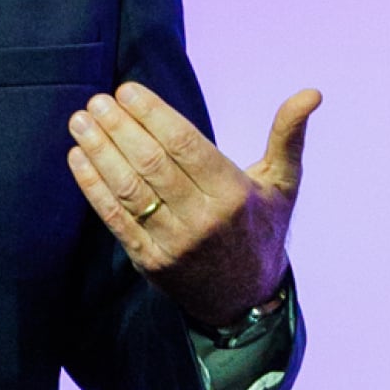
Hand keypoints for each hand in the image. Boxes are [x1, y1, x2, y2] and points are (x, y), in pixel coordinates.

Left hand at [66, 83, 320, 326]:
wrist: (245, 299)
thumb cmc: (260, 227)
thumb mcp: (281, 183)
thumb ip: (288, 136)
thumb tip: (311, 92)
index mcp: (233, 195)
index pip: (185, 145)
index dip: (153, 115)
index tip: (127, 90)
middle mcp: (202, 220)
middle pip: (151, 164)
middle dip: (119, 128)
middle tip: (97, 100)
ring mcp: (173, 243)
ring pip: (129, 189)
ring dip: (99, 152)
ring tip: (80, 121)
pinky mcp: (149, 261)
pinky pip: (115, 219)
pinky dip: (92, 187)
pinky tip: (78, 157)